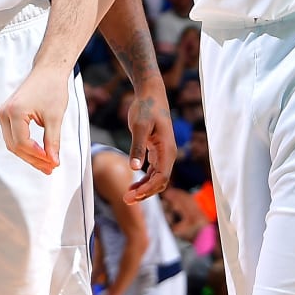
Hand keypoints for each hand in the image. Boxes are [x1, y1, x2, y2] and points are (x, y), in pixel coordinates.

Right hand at [0, 67, 70, 173]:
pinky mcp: (8, 114)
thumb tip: (53, 162)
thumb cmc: (53, 89)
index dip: (38, 156)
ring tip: (48, 165)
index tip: (53, 163)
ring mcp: (4, 114)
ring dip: (29, 155)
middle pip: (15, 146)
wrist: (48, 71)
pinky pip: (13, 136)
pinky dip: (26, 146)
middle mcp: (4, 113)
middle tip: (51, 168)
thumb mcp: (55, 117)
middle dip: (33, 159)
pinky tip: (40, 153)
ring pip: (13, 143)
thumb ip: (52, 141)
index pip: (23, 143)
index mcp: (15, 111)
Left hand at [123, 80, 175, 202]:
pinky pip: (153, 171)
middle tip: (126, 199)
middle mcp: (168, 154)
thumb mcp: (139, 126)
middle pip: (161, 182)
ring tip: (127, 197)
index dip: (148, 188)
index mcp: (167, 149)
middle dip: (145, 192)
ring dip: (144, 189)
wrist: (150, 95)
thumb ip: (137, 147)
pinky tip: (133, 185)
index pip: (162, 177)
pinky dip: (144, 180)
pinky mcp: (156, 151)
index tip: (133, 194)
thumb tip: (134, 168)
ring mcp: (163, 153)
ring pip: (157, 178)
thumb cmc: (146, 108)